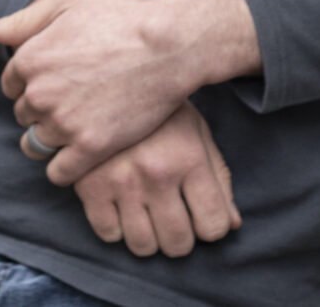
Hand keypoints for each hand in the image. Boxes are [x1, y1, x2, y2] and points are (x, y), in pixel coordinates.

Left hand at [0, 0, 259, 185]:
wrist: (169, 45)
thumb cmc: (121, 18)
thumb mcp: (66, 4)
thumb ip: (20, 20)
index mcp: (29, 58)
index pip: (11, 84)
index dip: (32, 82)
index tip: (57, 80)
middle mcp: (39, 93)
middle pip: (23, 114)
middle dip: (42, 109)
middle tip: (74, 100)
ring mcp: (64, 123)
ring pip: (37, 144)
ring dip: (51, 139)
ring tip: (77, 127)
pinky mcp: (91, 147)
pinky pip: (59, 172)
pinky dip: (64, 168)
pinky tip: (79, 155)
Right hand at [71, 101, 241, 258]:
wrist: (107, 74)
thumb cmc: (160, 108)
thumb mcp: (197, 132)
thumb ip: (219, 179)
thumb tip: (231, 225)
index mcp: (189, 158)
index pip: (214, 226)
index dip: (211, 226)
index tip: (201, 216)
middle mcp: (156, 173)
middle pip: (178, 244)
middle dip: (180, 238)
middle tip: (174, 219)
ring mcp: (120, 181)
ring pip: (143, 246)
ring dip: (149, 237)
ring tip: (147, 214)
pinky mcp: (88, 185)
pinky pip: (108, 233)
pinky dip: (116, 228)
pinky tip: (121, 205)